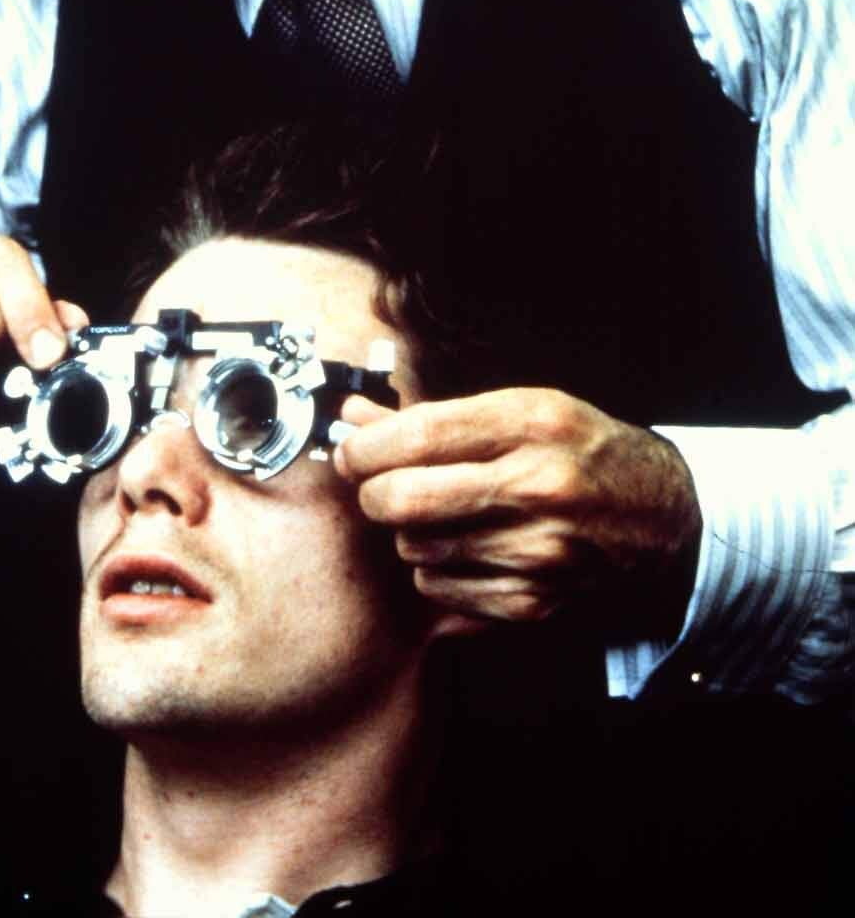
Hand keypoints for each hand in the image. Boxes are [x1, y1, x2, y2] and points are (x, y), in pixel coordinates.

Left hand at [333, 387, 700, 631]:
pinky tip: (466, 547)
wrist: (657, 513)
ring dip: (409, 530)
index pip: (416, 436)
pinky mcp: (533, 601)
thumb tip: (352, 417)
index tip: (352, 449)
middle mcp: (536, 487)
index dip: (364, 446)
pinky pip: (437, 588)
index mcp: (531, 424)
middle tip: (379, 484)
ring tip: (441, 512)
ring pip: (411, 546)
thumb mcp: (518, 409)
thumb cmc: (578, 450)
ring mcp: (536, 551)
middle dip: (372, 491)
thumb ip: (432, 416)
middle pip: (401, 498)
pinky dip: (436, 569)